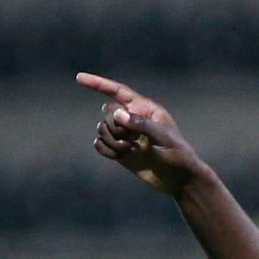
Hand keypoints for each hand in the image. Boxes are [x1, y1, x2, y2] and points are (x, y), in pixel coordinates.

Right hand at [80, 72, 204, 197]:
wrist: (180, 180)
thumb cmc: (179, 156)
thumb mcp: (164, 138)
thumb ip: (142, 124)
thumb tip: (117, 113)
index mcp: (145, 109)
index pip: (118, 91)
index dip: (98, 84)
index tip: (79, 77)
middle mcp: (133, 118)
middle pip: (108, 113)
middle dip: (115, 127)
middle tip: (131, 141)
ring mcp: (126, 134)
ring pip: (102, 128)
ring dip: (112, 141)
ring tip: (130, 150)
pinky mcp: (120, 149)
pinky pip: (99, 144)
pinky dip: (105, 150)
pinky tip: (119, 156)